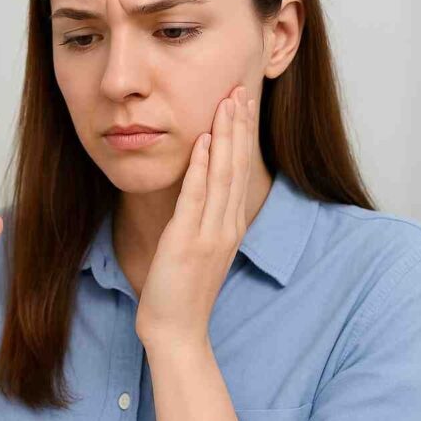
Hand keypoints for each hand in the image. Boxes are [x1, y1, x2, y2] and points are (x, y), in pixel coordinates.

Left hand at [135, 86, 257, 346]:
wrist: (177, 331)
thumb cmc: (182, 293)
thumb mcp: (199, 251)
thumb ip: (202, 221)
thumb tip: (198, 194)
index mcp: (230, 226)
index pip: (240, 170)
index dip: (242, 135)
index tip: (242, 104)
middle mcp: (227, 226)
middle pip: (236, 165)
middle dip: (239, 125)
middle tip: (241, 89)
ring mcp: (211, 233)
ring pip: (221, 175)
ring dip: (224, 135)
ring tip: (227, 102)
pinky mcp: (188, 241)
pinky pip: (196, 197)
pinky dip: (200, 167)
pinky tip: (202, 140)